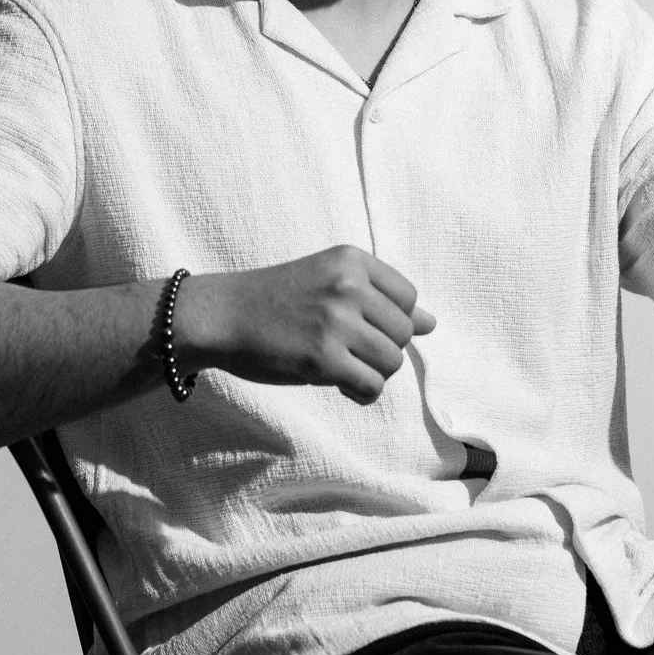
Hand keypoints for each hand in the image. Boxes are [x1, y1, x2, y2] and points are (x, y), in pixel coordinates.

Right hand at [176, 246, 436, 403]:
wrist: (222, 315)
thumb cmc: (276, 300)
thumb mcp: (329, 283)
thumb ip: (380, 299)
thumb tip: (431, 323)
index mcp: (351, 260)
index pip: (408, 297)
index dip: (390, 321)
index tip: (361, 328)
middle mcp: (348, 286)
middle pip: (403, 332)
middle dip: (382, 349)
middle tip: (350, 352)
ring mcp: (336, 322)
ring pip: (391, 361)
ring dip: (372, 373)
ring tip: (344, 369)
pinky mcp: (323, 358)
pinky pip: (371, 386)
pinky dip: (362, 393)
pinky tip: (342, 387)